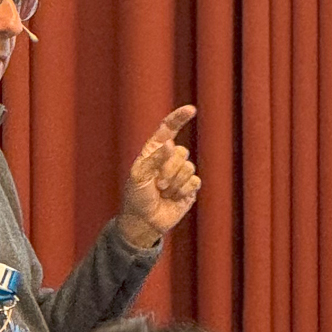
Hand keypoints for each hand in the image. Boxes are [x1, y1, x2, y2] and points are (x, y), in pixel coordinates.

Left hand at [117, 105, 200, 249]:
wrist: (144, 222)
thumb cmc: (137, 196)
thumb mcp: (139, 175)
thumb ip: (155, 158)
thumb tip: (171, 143)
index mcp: (155, 151)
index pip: (168, 129)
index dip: (179, 118)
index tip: (191, 109)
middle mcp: (169, 159)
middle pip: (182, 152)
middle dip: (169, 169)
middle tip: (157, 184)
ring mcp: (180, 173)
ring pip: (189, 167)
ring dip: (174, 183)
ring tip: (163, 192)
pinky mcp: (189, 187)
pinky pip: (195, 181)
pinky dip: (183, 190)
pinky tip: (173, 198)